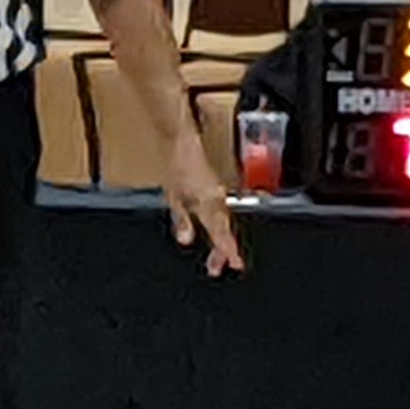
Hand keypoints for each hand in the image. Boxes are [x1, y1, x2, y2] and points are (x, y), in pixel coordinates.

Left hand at [163, 142, 243, 276]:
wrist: (183, 140)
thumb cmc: (177, 164)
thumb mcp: (173, 196)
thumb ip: (181, 220)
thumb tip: (186, 239)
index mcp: (208, 202)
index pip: (220, 232)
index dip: (227, 250)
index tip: (235, 264)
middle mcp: (217, 199)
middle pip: (224, 230)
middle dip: (222, 251)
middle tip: (215, 268)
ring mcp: (218, 193)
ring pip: (224, 222)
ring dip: (222, 239)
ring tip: (217, 258)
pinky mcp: (216, 189)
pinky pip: (222, 212)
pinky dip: (220, 226)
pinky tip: (216, 232)